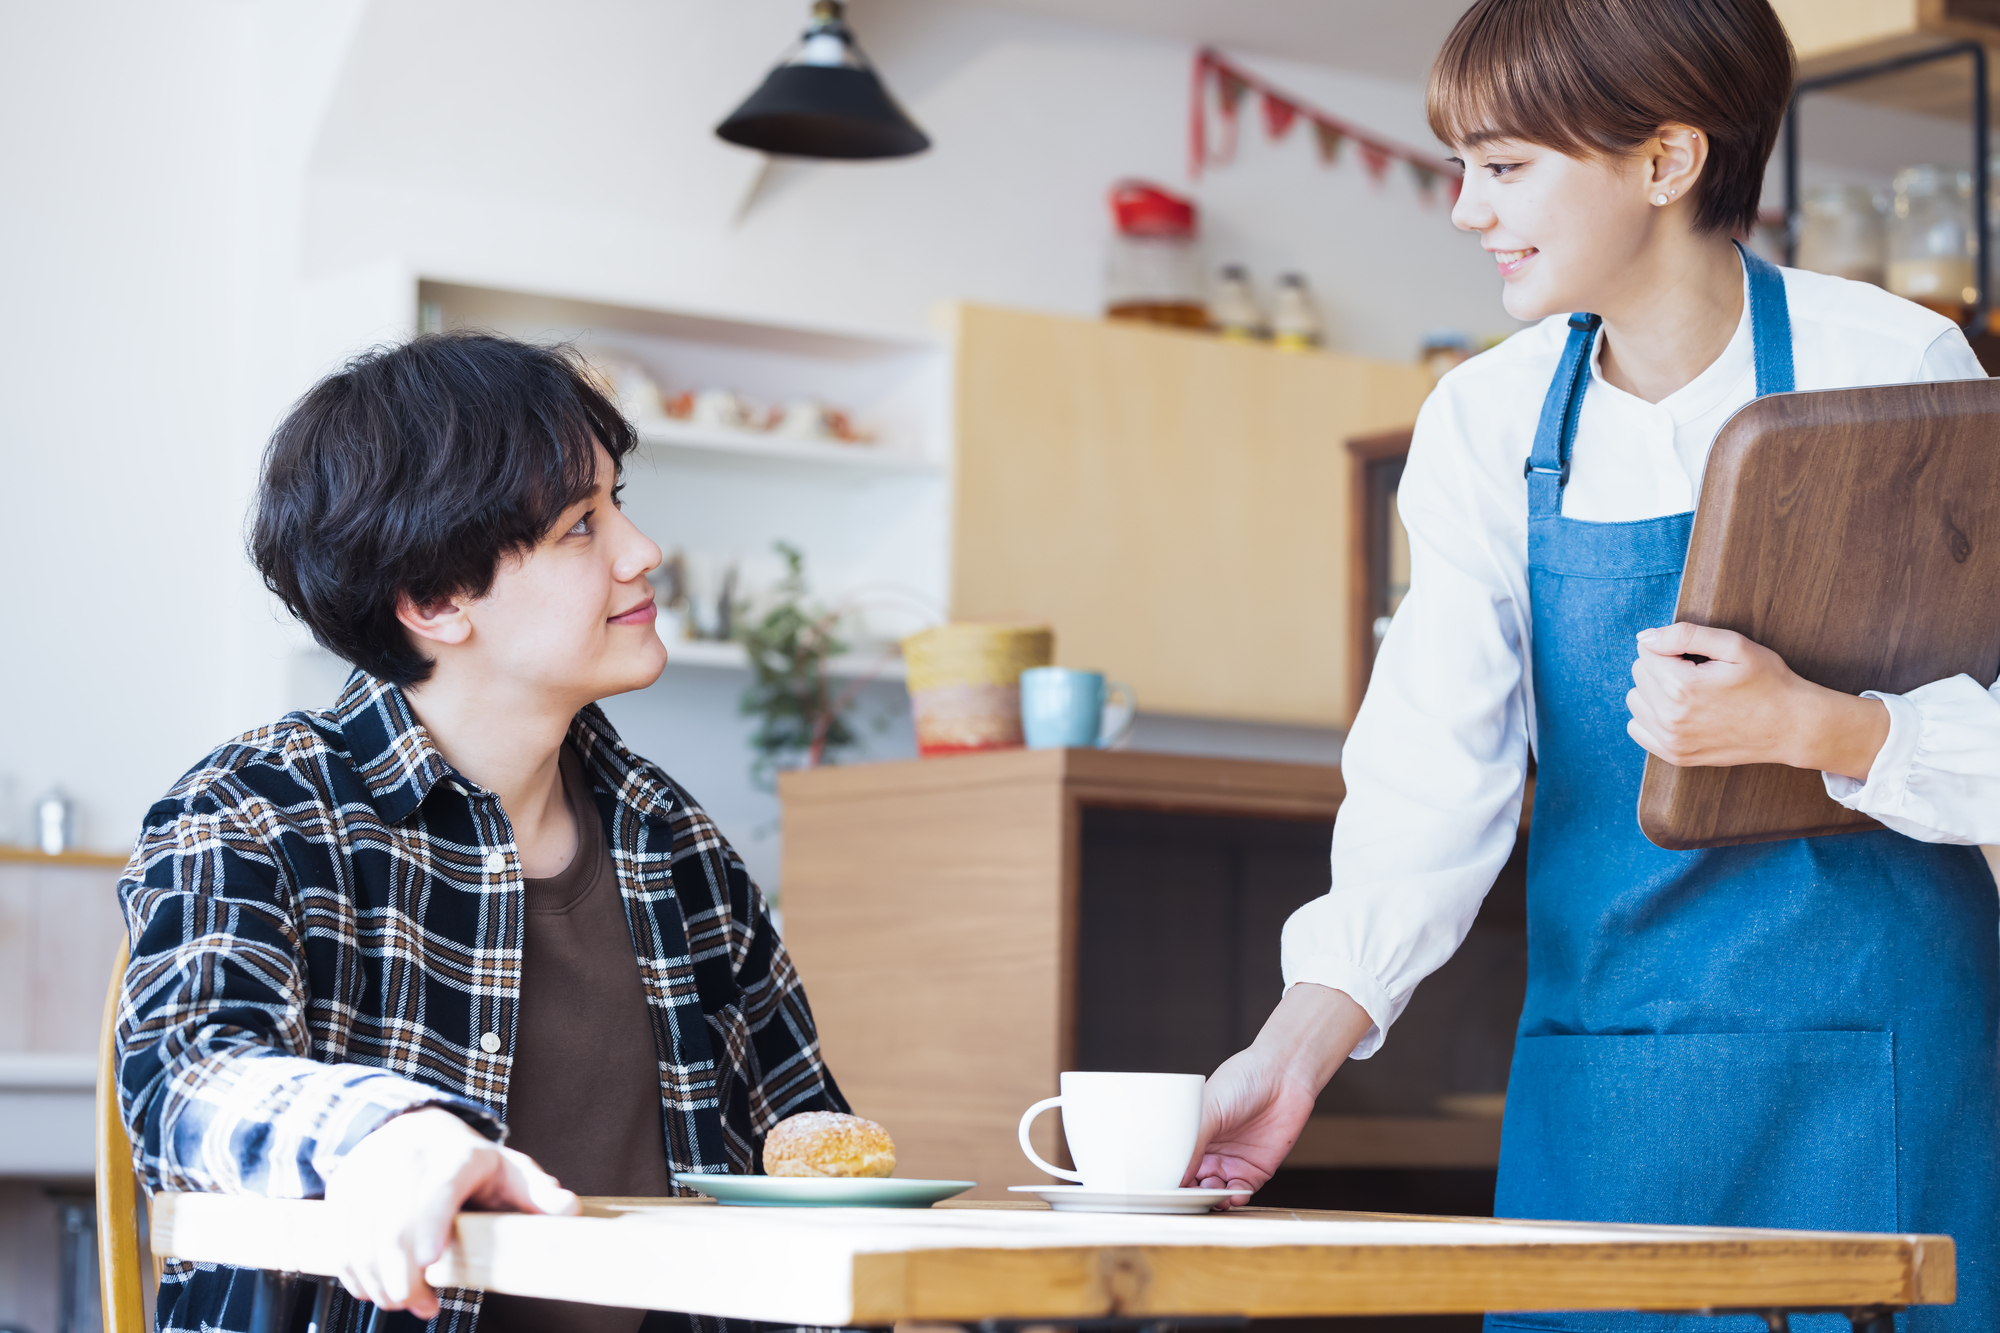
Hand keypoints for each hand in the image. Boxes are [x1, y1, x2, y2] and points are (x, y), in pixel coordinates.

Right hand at [323, 1106, 578, 1316]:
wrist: (410, 1127)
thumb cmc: (468, 1160)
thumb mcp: (508, 1169)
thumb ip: (537, 1193)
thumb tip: (568, 1211)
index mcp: (455, 1154)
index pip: (440, 1187)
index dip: (431, 1223)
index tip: (430, 1261)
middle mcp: (406, 1159)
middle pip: (393, 1225)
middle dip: (404, 1278)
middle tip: (423, 1307)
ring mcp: (369, 1172)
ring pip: (361, 1238)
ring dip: (379, 1284)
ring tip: (404, 1303)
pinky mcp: (343, 1190)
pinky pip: (339, 1241)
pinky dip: (353, 1274)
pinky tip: (374, 1291)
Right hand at [1185, 984, 1371, 1206]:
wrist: (1283, 1076)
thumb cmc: (1242, 1081)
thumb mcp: (1208, 1108)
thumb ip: (1192, 1143)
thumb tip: (1178, 1176)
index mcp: (1193, 1134)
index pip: (1176, 1164)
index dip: (1171, 1179)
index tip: (1165, 1190)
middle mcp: (1210, 1151)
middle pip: (1194, 1183)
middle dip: (1190, 1194)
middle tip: (1189, 1200)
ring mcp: (1233, 1162)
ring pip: (1216, 1192)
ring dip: (1213, 1199)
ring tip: (1213, 1196)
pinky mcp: (1256, 1170)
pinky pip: (1242, 1192)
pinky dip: (1236, 1198)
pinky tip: (1233, 1195)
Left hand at [1626, 622, 1888, 781]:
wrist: (1792, 726)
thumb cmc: (1768, 681)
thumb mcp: (1734, 646)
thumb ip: (1685, 635)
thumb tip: (1645, 638)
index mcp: (1681, 686)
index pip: (1645, 650)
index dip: (1672, 647)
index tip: (1697, 657)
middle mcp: (1670, 717)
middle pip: (1639, 673)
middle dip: (1663, 666)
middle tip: (1699, 673)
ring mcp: (1671, 740)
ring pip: (1636, 700)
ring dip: (1654, 691)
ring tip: (1691, 692)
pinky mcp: (1675, 756)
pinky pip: (1638, 728)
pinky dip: (1652, 716)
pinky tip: (1680, 712)